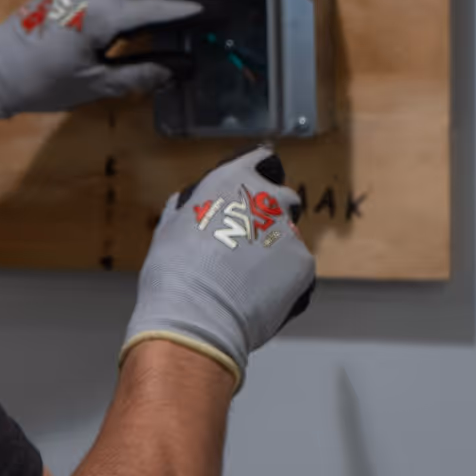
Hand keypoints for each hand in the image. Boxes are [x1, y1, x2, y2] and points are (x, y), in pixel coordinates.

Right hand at [120, 147, 315, 389]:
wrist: (197, 315)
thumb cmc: (174, 271)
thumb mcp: (171, 227)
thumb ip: (189, 209)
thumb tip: (187, 204)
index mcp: (233, 180)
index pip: (260, 159)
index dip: (259, 171)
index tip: (257, 184)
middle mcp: (267, 197)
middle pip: (282, 198)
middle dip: (270, 216)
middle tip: (247, 244)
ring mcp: (290, 230)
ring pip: (288, 237)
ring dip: (275, 250)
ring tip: (248, 280)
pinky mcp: (304, 263)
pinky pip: (297, 268)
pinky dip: (284, 280)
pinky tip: (260, 297)